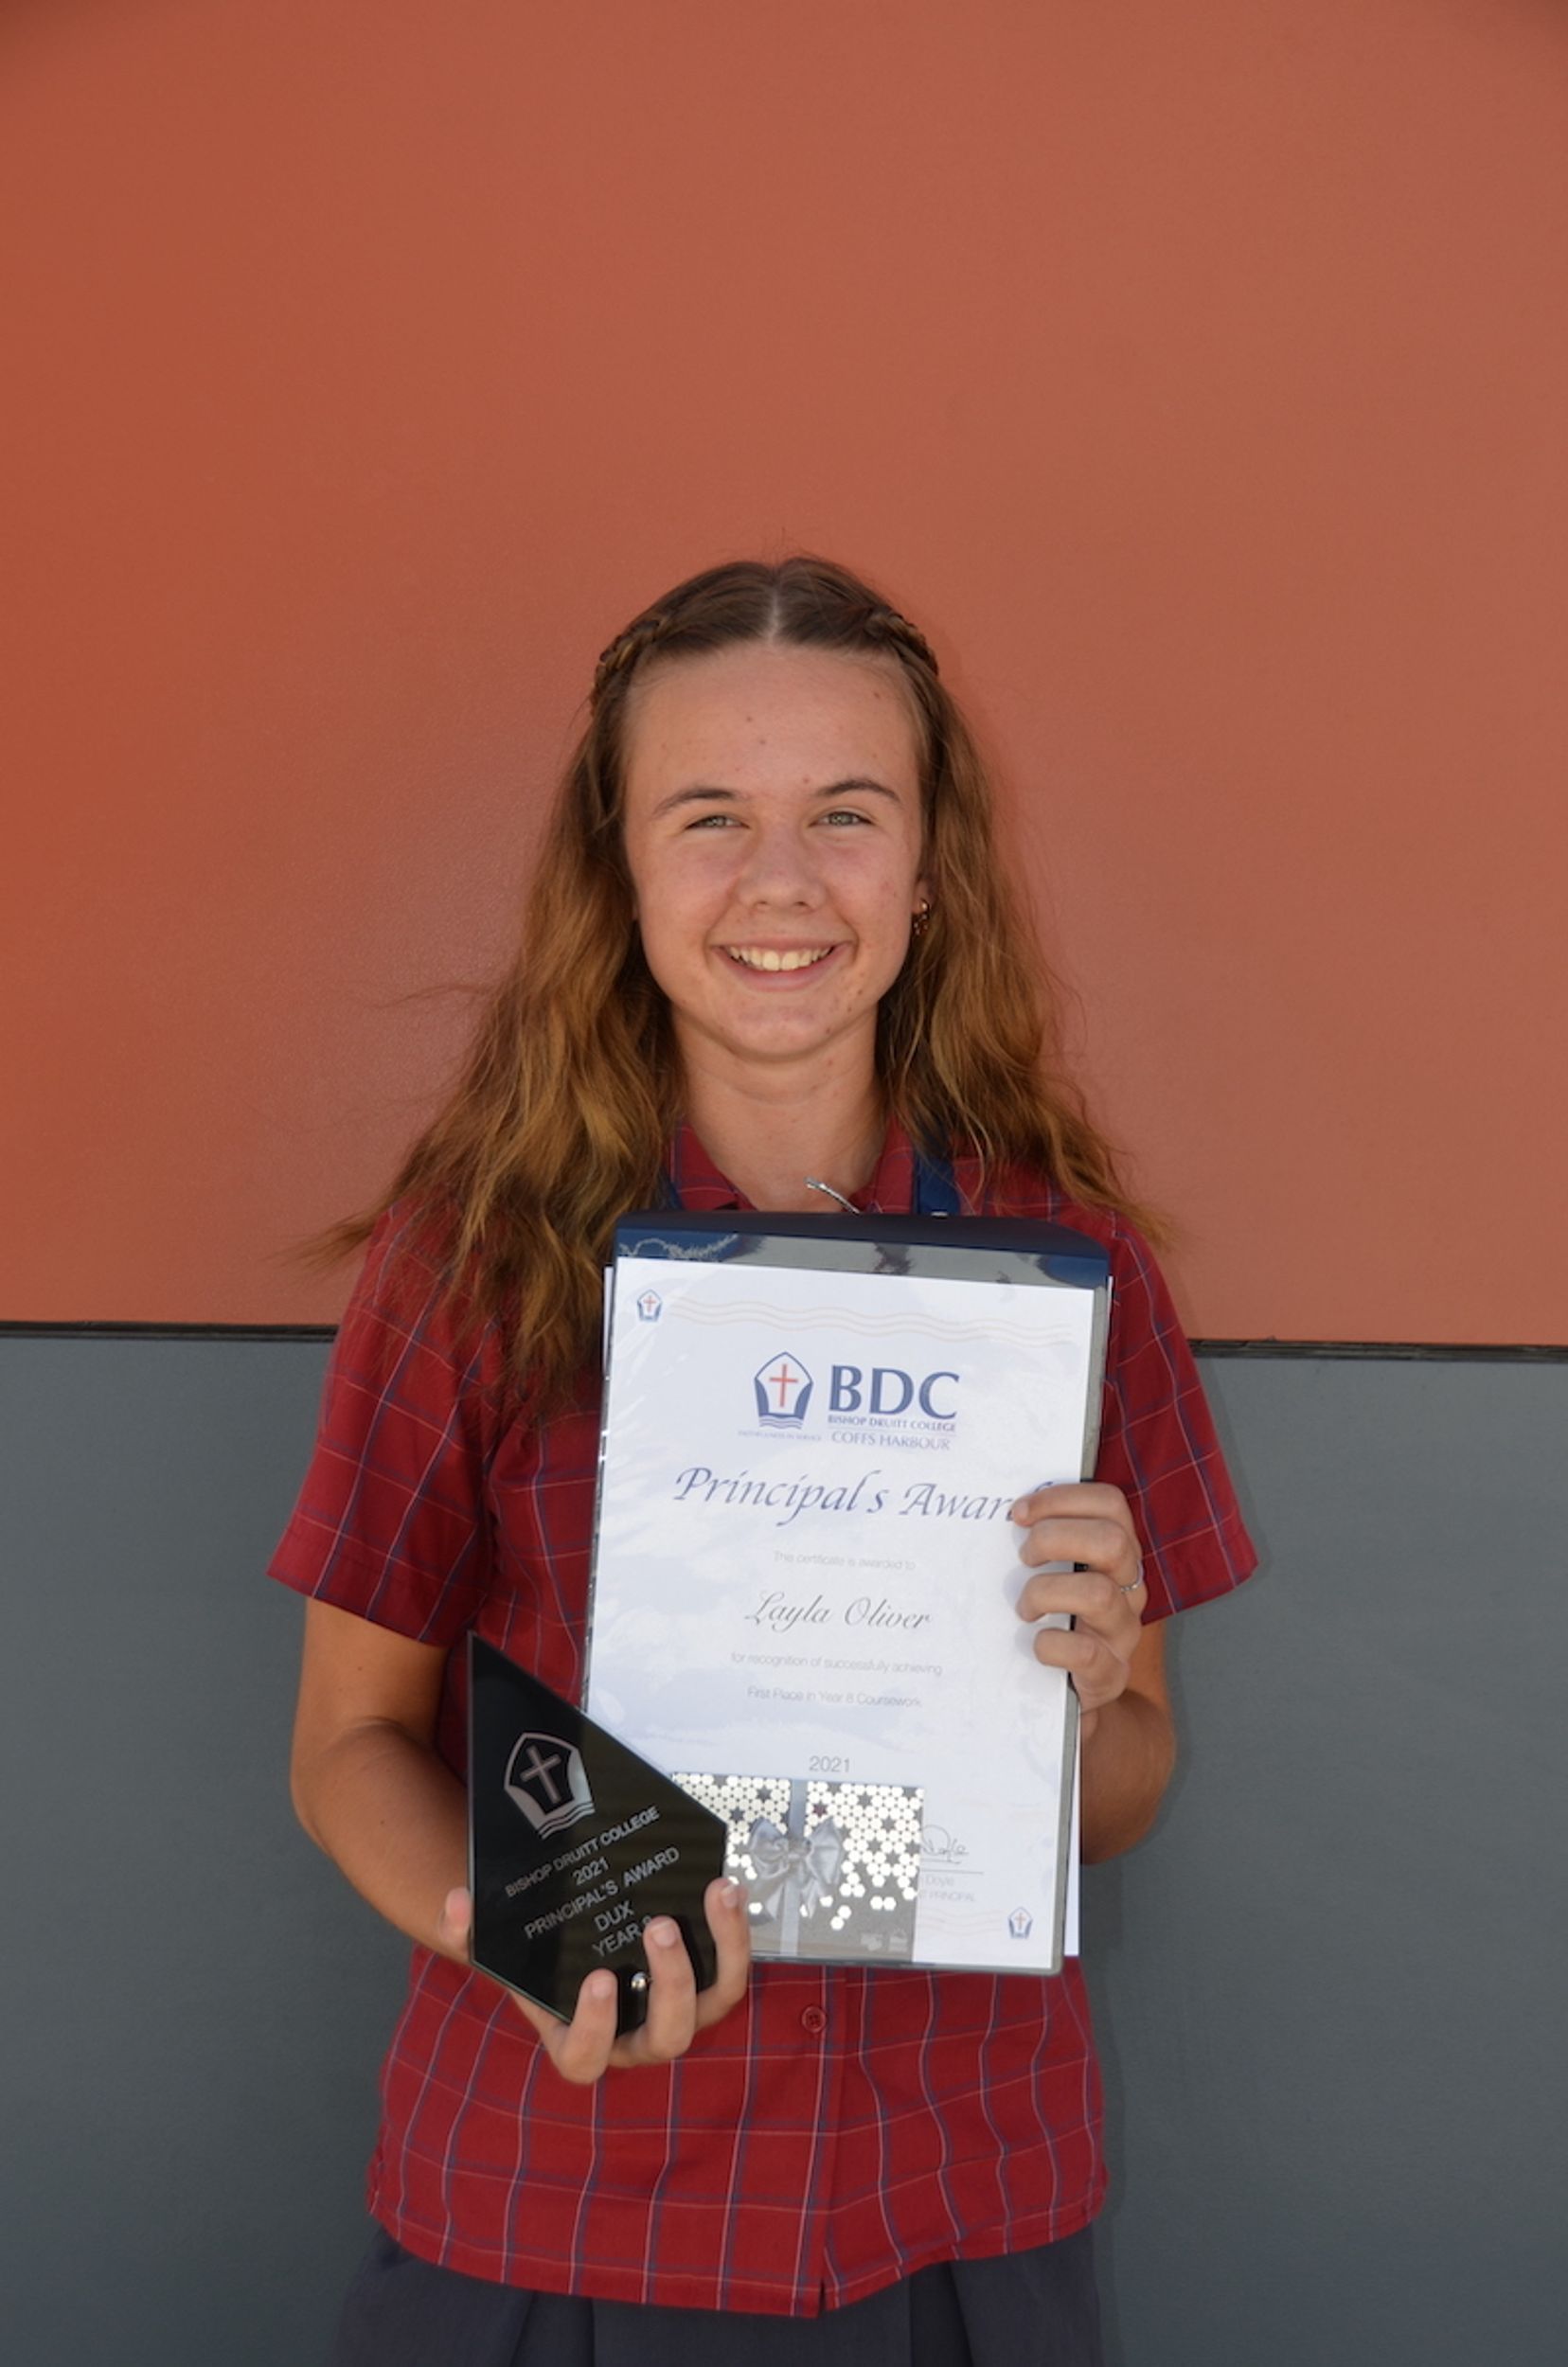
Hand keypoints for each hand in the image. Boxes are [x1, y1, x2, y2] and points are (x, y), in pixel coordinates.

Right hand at [436, 1876, 751, 2084]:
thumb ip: (472, 1932)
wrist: (576, 1943)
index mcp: (579, 2040)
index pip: (586, 2059)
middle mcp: (634, 2038)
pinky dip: (733, 1933)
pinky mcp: (707, 1984)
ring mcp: (676, 2013)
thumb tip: (456, 1903)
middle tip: (657, 1925)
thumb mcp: (502, 1949)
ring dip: (719, 1952)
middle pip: (665, 2037)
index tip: (598, 1978)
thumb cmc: (540, 1961)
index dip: (595, 2027)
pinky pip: (731, 1971)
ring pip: (712, 2005)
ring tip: (713, 1896)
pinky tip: (723, 1887)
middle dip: (670, 1984)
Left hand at [1010, 1481, 1147, 1742]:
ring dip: (1046, 1593)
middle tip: (1024, 1557)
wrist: (1074, 1694)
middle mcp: (1129, 1588)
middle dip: (1056, 1539)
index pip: (1110, 1504)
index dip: (1063, 1498)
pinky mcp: (1111, 1673)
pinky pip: (1087, 1652)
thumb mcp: (1056, 1574)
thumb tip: (1000, 1509)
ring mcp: (1123, 1631)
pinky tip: (1036, 1643)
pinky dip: (1052, 1644)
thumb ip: (1043, 1542)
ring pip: (1099, 1594)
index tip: (1018, 1512)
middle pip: (1112, 1541)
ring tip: (1024, 1607)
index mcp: (1118, 1554)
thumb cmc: (1056, 1620)